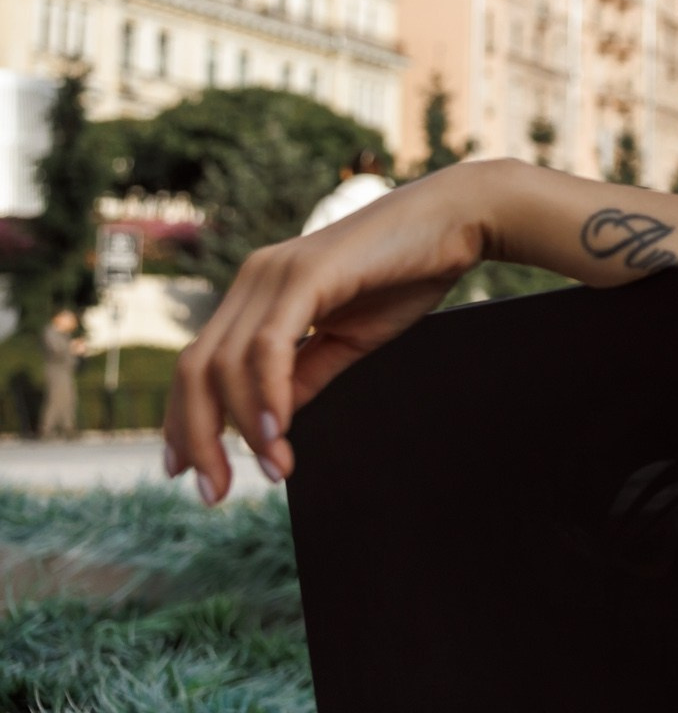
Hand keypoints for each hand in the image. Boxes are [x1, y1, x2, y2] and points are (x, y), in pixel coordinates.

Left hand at [163, 161, 506, 503]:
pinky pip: (270, 346)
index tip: (187, 473)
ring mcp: (275, 274)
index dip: (185, 421)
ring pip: (225, 363)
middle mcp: (253, 279)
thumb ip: (306, 374)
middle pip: (195, 369)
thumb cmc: (408, 273)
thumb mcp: (348, 338)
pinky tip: (278, 433)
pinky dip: (268, 394)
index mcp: (259, 294)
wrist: (457, 220)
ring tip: (271, 471)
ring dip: (242, 427)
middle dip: (197, 437)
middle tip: (215, 492)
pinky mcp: (305, 274)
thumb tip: (271, 423)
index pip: (199, 365)